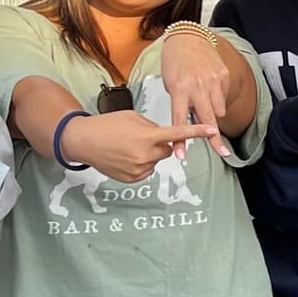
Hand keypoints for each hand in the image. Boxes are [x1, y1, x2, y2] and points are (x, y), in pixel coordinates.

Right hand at [64, 109, 217, 181]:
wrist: (84, 141)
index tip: (213, 131)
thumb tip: (164, 136)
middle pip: (167, 150)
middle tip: (142, 137)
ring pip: (156, 161)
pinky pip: (147, 171)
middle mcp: (145, 155)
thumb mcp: (132, 117)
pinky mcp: (132, 179)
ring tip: (128, 147)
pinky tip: (126, 157)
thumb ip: (152, 126)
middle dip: (160, 144)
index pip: (177, 133)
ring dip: (149, 154)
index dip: (197, 132)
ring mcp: (138, 169)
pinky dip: (141, 164)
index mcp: (146, 136)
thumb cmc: (107, 125)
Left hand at [157, 31, 233, 156]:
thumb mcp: (170, 83)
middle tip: (222, 153)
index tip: (181, 155)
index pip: (180, 121)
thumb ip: (181, 102)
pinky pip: (223, 96)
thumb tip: (192, 121)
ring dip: (213, 113)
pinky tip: (209, 87)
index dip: (181, 140)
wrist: (188, 37)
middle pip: (208, 119)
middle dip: (215, 139)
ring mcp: (213, 81)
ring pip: (218, 109)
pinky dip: (217, 98)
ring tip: (204, 102)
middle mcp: (198, 86)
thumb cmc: (175, 61)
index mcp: (179, 90)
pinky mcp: (224, 76)